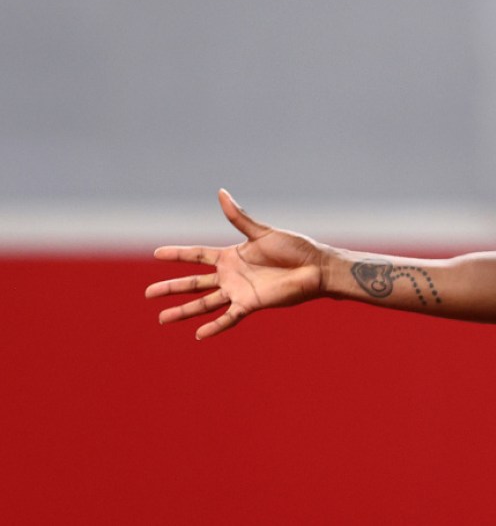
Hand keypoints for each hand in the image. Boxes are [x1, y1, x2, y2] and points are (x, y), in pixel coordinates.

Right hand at [145, 189, 326, 339]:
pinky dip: (214, 326)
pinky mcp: (251, 304)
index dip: (177, 254)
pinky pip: (228, 318)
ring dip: (184, 311)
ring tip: (162, 319)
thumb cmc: (294, 248)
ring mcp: (239, 291)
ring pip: (204, 303)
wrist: (315, 267)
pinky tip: (198, 335)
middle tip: (148, 294)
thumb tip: (220, 192)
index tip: (156, 254)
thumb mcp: (262, 232)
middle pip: (194, 282)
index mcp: (231, 255)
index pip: (197, 255)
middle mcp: (231, 275)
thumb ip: (238, 218)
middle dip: (171, 288)